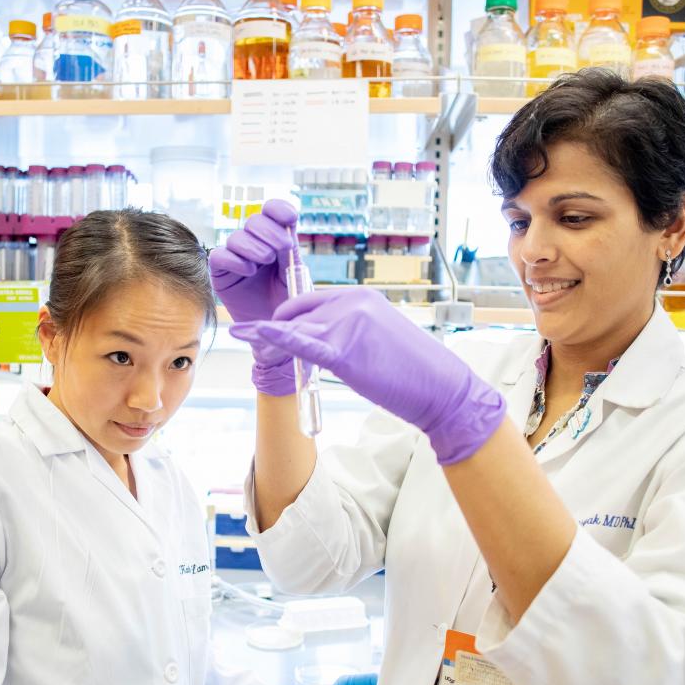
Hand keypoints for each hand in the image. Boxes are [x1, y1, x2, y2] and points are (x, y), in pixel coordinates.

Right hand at [209, 199, 297, 395]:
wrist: (278, 332)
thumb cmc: (289, 304)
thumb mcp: (295, 273)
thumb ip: (290, 249)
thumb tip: (288, 224)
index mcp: (275, 240)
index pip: (272, 212)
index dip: (278, 209)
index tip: (290, 217)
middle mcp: (255, 245)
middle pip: (254, 221)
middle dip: (269, 231)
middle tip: (281, 249)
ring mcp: (236, 258)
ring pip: (237, 237)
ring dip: (253, 246)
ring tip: (265, 261)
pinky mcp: (221, 273)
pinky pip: (220, 256)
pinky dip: (234, 260)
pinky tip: (248, 271)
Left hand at [230, 289, 506, 464]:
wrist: (440, 387)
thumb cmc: (413, 368)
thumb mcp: (378, 335)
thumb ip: (350, 329)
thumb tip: (325, 338)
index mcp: (359, 297)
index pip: (310, 299)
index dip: (287, 314)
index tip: (269, 327)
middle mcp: (352, 304)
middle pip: (298, 313)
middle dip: (274, 328)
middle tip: (253, 340)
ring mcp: (348, 325)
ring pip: (296, 329)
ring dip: (269, 338)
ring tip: (244, 339)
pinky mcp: (345, 352)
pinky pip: (301, 344)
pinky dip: (275, 338)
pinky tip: (255, 333)